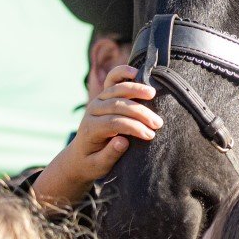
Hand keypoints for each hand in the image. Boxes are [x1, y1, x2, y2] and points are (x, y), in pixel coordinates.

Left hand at [31, 64, 160, 206]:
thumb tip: (123, 141)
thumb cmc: (93, 162)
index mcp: (90, 129)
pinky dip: (123, 73)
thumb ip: (110, 154)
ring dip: (136, 90)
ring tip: (153, 94)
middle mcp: (92, 111)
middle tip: (158, 123)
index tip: (150, 135)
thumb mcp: (99, 166)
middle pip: (117, 105)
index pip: (114, 123)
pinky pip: (112, 79)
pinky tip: (136, 72)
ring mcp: (98, 100)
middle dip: (140, 112)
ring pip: (116, 90)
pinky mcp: (104, 95)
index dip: (134, 128)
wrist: (80, 155)